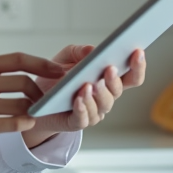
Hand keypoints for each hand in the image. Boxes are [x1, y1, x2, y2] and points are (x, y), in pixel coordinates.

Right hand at [0, 53, 65, 154]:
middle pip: (26, 83)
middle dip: (40, 92)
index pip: (19, 59)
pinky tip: (26, 123)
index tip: (59, 70)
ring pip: (24, 105)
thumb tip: (31, 73)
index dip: (43, 64)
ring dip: (34, 110)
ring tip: (33, 113)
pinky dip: (26, 123)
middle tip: (44, 100)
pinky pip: (17, 123)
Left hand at [21, 45, 147, 147]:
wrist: (34, 99)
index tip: (138, 51)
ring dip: (98, 94)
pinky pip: (83, 118)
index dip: (138, 67)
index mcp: (108, 81)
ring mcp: (93, 112)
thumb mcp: (65, 57)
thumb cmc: (56, 77)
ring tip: (90, 84)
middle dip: (114, 80)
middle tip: (109, 68)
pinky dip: (82, 108)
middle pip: (117, 91)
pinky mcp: (76, 123)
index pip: (131, 77)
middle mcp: (104, 98)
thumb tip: (93, 50)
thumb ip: (79, 51)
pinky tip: (78, 98)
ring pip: (103, 106)